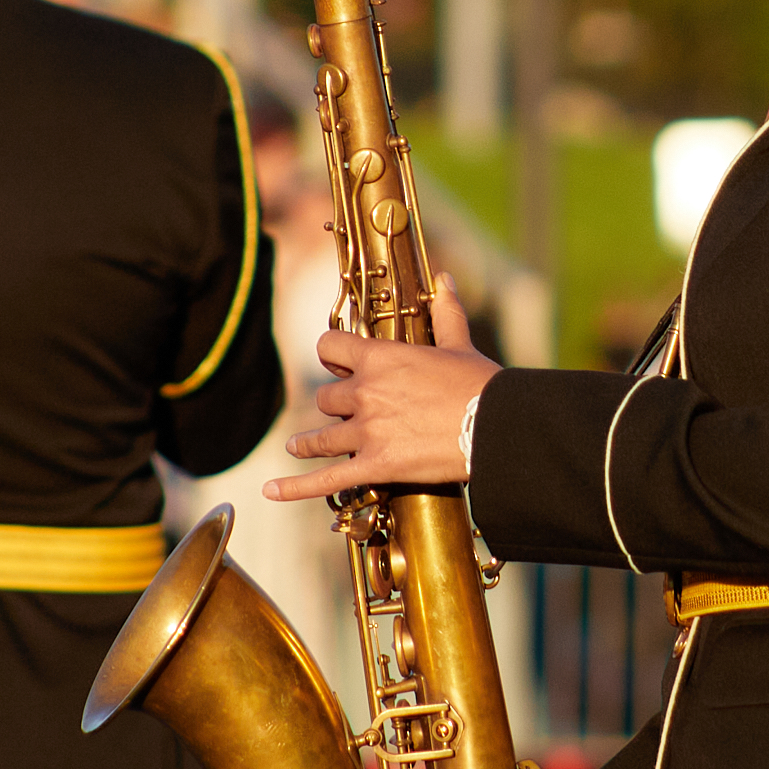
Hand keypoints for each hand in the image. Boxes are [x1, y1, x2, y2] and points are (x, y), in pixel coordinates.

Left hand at [264, 283, 497, 501]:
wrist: (497, 427)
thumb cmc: (480, 384)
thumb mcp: (459, 344)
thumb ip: (446, 311)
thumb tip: (444, 278)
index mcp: (379, 359)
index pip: (329, 347)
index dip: (332, 355)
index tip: (338, 363)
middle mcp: (365, 393)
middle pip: (325, 398)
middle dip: (334, 406)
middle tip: (342, 413)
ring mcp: (367, 432)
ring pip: (319, 438)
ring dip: (307, 442)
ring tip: (296, 446)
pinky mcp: (376, 467)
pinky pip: (326, 481)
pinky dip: (295, 487)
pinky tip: (271, 490)